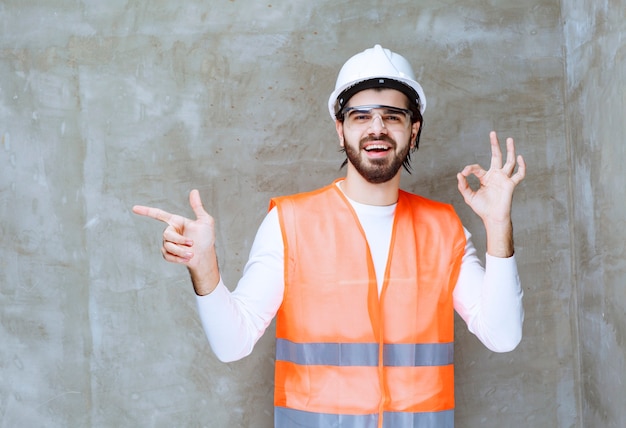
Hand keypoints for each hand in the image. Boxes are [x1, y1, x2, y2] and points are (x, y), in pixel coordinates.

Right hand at [132, 189, 219, 294]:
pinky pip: (167, 256)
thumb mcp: (205, 221)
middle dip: (180, 240)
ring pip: (167, 246)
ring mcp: (168, 243)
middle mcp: (170, 231)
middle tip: (193, 244)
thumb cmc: (207, 238)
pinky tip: (187, 259)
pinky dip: (178, 258)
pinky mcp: (168, 254)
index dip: (146, 211)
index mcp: (176, 221)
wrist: (206, 256)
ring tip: (192, 254)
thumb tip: (194, 191)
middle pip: (166, 234)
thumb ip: (198, 207)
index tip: (134, 208)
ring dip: (181, 251)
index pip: (158, 214)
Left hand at [457, 131, 525, 256]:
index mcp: (486, 178)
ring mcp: (504, 179)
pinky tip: (520, 157)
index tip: (464, 173)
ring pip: (509, 161)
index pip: (477, 168)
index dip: (469, 169)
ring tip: (509, 139)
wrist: (492, 218)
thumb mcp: (469, 196)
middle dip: (494, 145)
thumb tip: (459, 174)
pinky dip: (521, 166)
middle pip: (496, 156)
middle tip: (492, 133)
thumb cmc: (482, 209)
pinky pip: (519, 174)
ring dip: (510, 150)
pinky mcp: (511, 184)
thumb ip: (463, 186)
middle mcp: (496, 176)